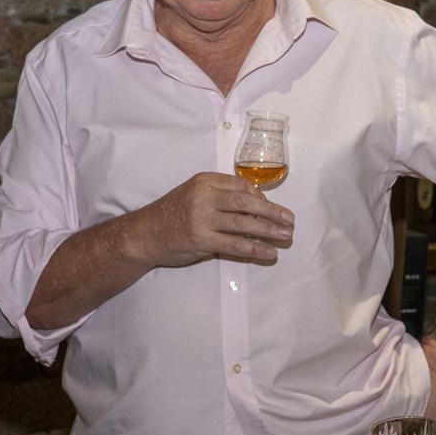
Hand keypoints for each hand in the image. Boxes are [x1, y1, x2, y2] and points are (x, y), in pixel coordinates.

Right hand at [133, 172, 293, 267]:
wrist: (145, 234)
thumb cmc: (172, 213)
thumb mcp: (195, 194)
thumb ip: (221, 196)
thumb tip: (256, 205)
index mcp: (205, 181)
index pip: (241, 185)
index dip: (260, 197)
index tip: (272, 209)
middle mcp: (204, 196)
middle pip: (246, 202)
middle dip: (272, 212)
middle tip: (290, 220)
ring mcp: (202, 218)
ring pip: (243, 223)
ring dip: (269, 230)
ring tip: (286, 236)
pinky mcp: (201, 239)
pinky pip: (234, 244)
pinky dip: (255, 249)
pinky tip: (269, 253)